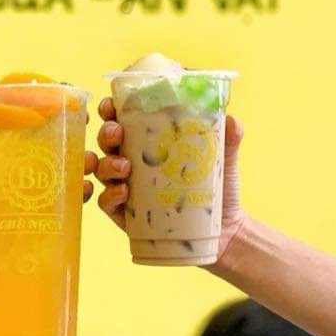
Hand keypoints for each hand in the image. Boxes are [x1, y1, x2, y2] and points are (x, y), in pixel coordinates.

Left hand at [0, 98, 98, 305]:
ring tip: (90, 160)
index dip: (41, 104)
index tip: (61, 92)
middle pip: (49, 139)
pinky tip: (88, 187)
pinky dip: (82, 189)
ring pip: (64, 165)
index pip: (21, 119)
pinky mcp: (44, 214)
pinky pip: (68, 198)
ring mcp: (33, 191)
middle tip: (88, 122)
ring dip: (83, 158)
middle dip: (72, 127)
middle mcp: (17, 166)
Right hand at [94, 98, 244, 260]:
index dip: (110, 109)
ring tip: (124, 167)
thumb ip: (228, 140)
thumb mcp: (222, 160)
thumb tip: (233, 121)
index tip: (112, 105)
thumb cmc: (216, 188)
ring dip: (106, 164)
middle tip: (117, 133)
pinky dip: (110, 195)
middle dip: (106, 132)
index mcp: (147, 141)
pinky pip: (106, 202)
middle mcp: (131, 161)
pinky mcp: (126, 215)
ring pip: (102, 170)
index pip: (121, 118)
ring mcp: (125, 188)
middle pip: (107, 141)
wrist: (223, 231)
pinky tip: (123, 192)